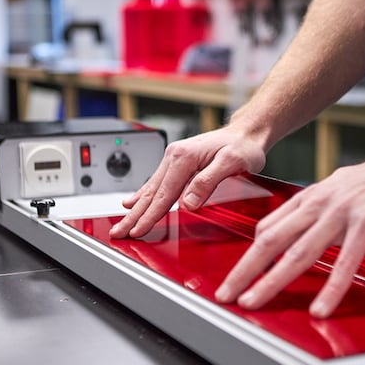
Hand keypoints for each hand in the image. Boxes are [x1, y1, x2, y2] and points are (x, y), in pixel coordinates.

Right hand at [109, 126, 266, 238]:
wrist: (247, 132)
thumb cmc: (243, 145)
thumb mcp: (232, 162)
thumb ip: (208, 182)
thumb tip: (188, 203)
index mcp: (184, 157)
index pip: (164, 194)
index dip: (150, 215)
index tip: (138, 230)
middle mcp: (174, 156)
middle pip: (151, 193)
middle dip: (134, 215)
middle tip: (118, 232)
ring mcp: (174, 159)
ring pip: (151, 189)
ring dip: (136, 208)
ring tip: (122, 223)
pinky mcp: (178, 162)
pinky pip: (157, 183)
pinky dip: (143, 195)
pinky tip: (132, 202)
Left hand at [214, 149, 364, 317]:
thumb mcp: (340, 190)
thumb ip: (318, 211)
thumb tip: (299, 230)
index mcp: (311, 197)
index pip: (269, 227)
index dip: (249, 253)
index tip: (238, 274)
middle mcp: (320, 204)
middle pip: (271, 241)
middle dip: (245, 270)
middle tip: (226, 294)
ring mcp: (341, 215)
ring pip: (298, 253)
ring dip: (272, 281)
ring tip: (254, 302)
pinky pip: (344, 263)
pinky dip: (330, 288)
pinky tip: (319, 308)